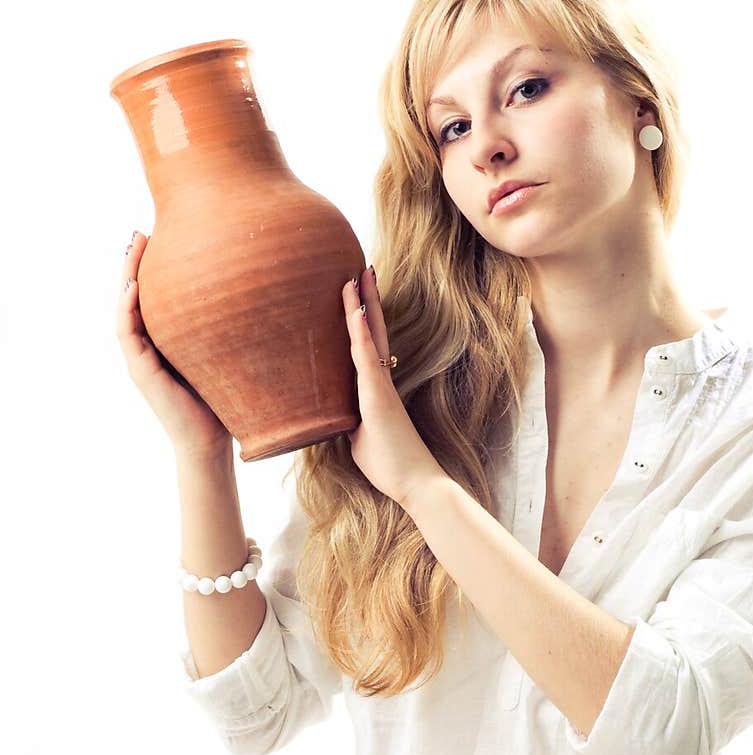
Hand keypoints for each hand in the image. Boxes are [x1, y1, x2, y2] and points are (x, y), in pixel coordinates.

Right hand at [116, 232, 231, 462]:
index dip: (153, 266)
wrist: (212, 442)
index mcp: (166, 340)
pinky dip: (128, 308)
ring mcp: (140, 358)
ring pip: (125, 309)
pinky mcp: (140, 372)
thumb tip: (260, 295)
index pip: (154, 296)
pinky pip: (127, 333)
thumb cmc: (225, 400)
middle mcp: (148, 346)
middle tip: (141, 232)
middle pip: (135, 296)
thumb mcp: (228, 354)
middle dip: (135, 262)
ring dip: (126, 277)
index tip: (161, 235)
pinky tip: (134, 286)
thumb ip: (230, 329)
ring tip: (132, 248)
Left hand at [342, 268, 444, 508]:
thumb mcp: (359, 440)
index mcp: (375, 390)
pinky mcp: (380, 397)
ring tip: (357, 275)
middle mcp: (380, 381)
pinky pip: (368, 359)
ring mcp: (380, 387)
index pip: (366, 347)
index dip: (361, 321)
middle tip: (360, 269)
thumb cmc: (391, 466)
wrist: (417, 484)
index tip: (356, 295)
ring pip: (370, 338)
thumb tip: (333, 418)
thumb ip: (347, 422)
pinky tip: (355, 311)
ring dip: (362, 306)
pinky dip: (361, 334)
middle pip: (372, 332)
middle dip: (366, 300)